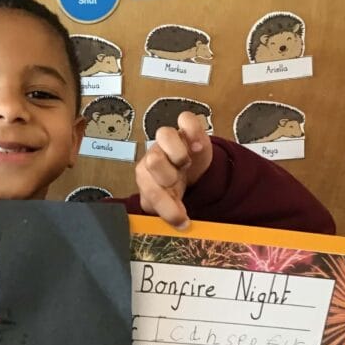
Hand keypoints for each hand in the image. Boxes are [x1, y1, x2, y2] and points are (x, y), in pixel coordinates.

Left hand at [135, 111, 212, 228]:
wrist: (191, 168)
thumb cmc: (175, 185)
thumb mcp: (171, 203)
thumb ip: (171, 213)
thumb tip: (182, 224)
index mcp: (145, 179)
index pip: (150, 192)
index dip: (168, 208)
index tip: (182, 219)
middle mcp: (154, 157)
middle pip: (153, 161)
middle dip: (170, 177)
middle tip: (179, 184)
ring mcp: (169, 141)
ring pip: (164, 135)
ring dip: (178, 153)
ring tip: (187, 163)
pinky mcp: (186, 129)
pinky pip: (186, 119)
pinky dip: (193, 131)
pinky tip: (198, 146)